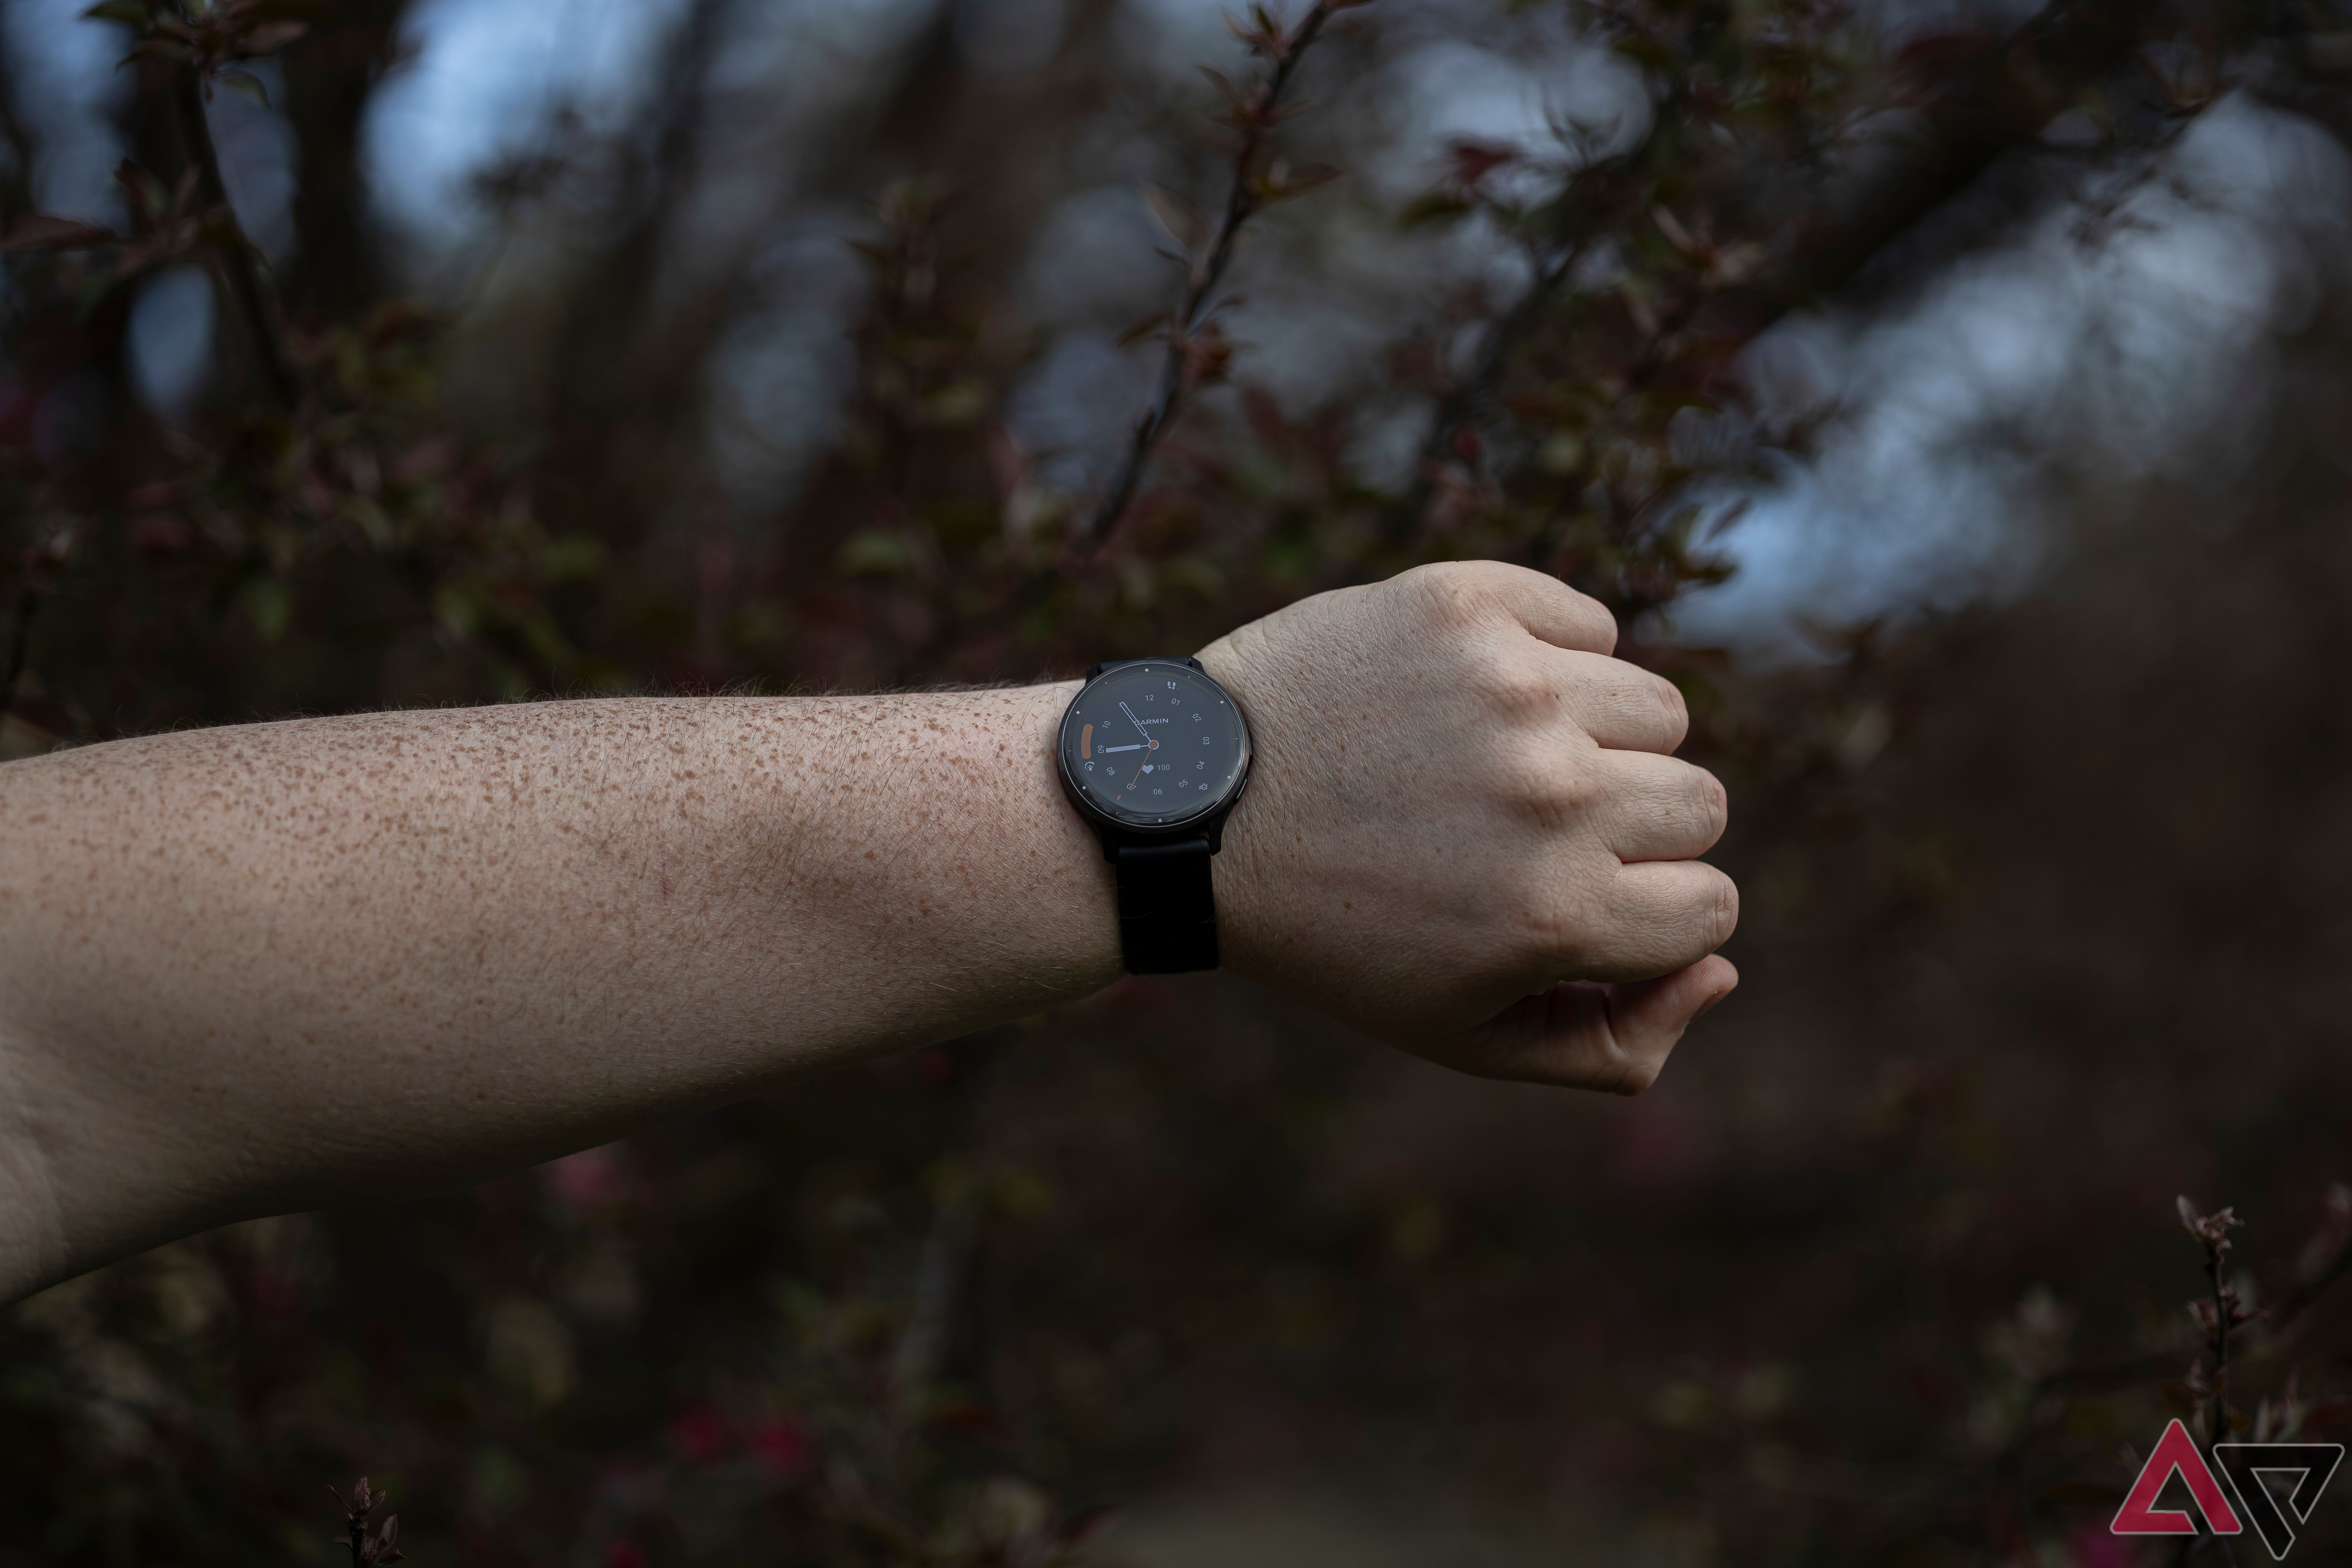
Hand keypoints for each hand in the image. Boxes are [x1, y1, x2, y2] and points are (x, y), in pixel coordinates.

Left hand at [1197, 561, 1737, 1092]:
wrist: (1195, 811)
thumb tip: (1719, 973)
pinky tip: (1475, 696)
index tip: (1575, 900)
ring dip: (1599, 737)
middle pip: (1698, 804)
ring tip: (1499, 760)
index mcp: (1557, 914)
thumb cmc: (1335, 934)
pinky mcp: (1465, 607)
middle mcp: (1551, 797)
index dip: (1651, 914)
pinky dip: (1553, 655)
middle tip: (1526, 833)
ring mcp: (1511, 690)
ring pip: (1657, 709)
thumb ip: (1612, 1044)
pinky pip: (1588, 623)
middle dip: (1632, 830)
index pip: (1710, 907)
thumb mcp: (1462, 1034)